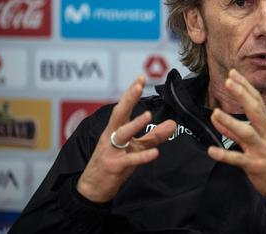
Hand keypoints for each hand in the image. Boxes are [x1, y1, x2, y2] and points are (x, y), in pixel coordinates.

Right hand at [77, 75, 175, 202]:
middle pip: (119, 114)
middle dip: (128, 98)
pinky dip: (142, 156)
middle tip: (138, 85)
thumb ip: (154, 136)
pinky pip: (130, 159)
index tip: (141, 77)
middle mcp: (111, 136)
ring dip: (134, 124)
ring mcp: (111, 150)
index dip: (131, 92)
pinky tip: (155, 153)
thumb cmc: (114, 163)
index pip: (123, 107)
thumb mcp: (135, 147)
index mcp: (114, 129)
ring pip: (122, 134)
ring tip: (148, 114)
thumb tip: (173, 124)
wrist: (92, 188)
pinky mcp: (115, 166)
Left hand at [207, 69, 265, 205]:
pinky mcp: (255, 166)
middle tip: (228, 81)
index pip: (257, 101)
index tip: (233, 73)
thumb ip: (236, 130)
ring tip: (216, 113)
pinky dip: (224, 155)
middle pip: (255, 110)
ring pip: (246, 133)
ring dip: (230, 123)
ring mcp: (261, 150)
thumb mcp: (259, 141)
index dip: (245, 87)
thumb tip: (217, 118)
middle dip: (242, 95)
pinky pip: (238, 160)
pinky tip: (211, 151)